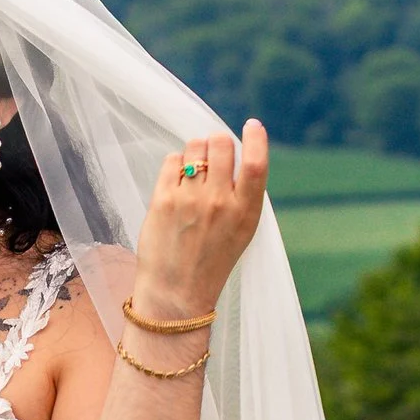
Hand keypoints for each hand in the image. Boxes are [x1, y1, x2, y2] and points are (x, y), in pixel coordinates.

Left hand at [129, 120, 268, 327]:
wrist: (176, 293)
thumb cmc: (211, 260)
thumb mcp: (241, 231)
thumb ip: (242, 195)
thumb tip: (235, 152)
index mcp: (246, 212)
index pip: (256, 164)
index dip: (256, 138)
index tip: (252, 126)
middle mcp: (220, 203)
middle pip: (221, 143)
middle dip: (216, 143)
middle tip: (211, 158)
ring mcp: (190, 200)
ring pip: (194, 147)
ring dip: (194, 152)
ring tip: (193, 173)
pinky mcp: (163, 200)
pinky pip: (172, 160)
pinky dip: (175, 164)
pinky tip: (177, 184)